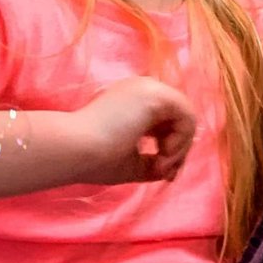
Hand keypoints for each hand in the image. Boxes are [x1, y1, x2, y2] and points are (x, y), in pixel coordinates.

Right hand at [66, 77, 196, 184]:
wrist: (75, 149)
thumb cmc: (94, 158)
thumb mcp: (130, 163)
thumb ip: (152, 162)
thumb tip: (171, 170)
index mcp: (132, 102)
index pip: (165, 122)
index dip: (170, 149)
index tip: (163, 174)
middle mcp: (142, 90)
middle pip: (178, 119)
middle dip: (178, 149)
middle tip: (165, 173)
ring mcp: (149, 89)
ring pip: (186, 117)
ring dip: (180, 147)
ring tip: (161, 165)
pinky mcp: (155, 95)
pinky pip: (187, 116)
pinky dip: (182, 140)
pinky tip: (163, 154)